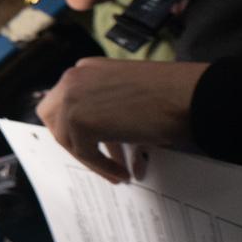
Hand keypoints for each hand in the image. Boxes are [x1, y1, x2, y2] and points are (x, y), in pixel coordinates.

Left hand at [35, 58, 208, 182]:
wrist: (189, 95)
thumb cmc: (170, 95)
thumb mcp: (128, 99)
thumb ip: (108, 114)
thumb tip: (104, 145)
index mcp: (86, 69)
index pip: (67, 101)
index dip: (78, 126)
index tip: (97, 145)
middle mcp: (73, 78)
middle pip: (52, 116)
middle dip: (70, 139)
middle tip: (93, 157)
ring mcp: (71, 97)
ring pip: (66, 138)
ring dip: (90, 158)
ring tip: (116, 171)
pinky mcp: (78, 120)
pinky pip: (84, 152)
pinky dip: (101, 166)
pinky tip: (121, 172)